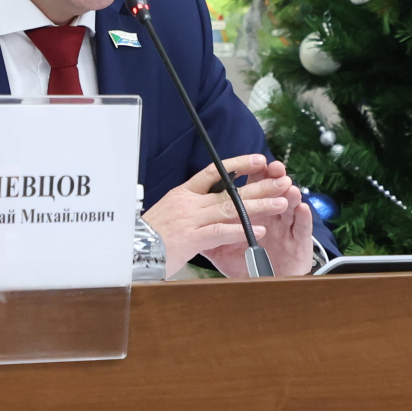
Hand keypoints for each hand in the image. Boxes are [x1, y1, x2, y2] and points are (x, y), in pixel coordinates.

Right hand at [141, 154, 292, 277]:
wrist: (129, 250)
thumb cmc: (147, 237)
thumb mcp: (168, 214)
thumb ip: (189, 209)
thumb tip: (208, 206)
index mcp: (183, 194)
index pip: (215, 172)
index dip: (238, 164)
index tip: (259, 160)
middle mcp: (189, 203)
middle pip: (230, 190)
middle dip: (259, 185)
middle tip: (283, 180)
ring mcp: (190, 219)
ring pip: (230, 208)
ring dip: (258, 206)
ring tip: (280, 202)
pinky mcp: (190, 239)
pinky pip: (220, 232)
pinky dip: (241, 231)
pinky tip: (259, 232)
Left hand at [200, 158, 312, 277]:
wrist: (267, 282)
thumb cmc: (246, 262)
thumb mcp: (223, 249)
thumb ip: (209, 233)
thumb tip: (188, 222)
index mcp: (251, 211)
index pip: (251, 187)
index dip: (253, 174)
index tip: (252, 162)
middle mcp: (271, 214)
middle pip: (273, 191)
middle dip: (273, 178)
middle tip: (274, 167)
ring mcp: (287, 226)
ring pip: (290, 205)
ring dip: (290, 193)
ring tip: (288, 185)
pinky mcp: (300, 242)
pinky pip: (303, 228)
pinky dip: (303, 217)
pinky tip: (302, 207)